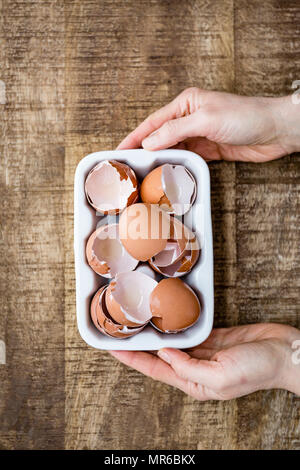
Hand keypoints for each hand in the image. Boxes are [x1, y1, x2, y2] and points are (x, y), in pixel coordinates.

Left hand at [110, 323, 299, 399]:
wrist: (283, 353)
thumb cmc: (257, 369)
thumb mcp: (219, 376)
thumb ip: (188, 368)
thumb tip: (164, 354)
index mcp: (194, 382)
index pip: (155, 370)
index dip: (132, 359)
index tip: (113, 349)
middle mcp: (196, 368)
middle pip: (160, 357)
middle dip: (139, 347)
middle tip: (120, 332)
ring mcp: (205, 352)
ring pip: (173, 343)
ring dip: (155, 334)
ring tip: (137, 324)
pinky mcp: (215, 338)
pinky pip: (190, 331)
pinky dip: (176, 326)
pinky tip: (165, 319)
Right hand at [117, 88, 299, 161]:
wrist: (274, 130)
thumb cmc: (245, 116)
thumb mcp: (205, 119)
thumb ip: (175, 131)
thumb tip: (149, 143)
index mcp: (186, 103)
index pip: (153, 123)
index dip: (134, 137)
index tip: (118, 151)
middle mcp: (189, 118)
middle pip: (159, 136)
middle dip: (141, 150)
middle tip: (125, 166)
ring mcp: (198, 135)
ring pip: (171, 149)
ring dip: (157, 160)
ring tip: (141, 173)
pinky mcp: (208, 150)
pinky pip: (185, 159)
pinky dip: (175, 166)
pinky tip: (165, 174)